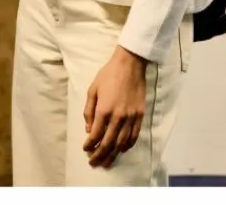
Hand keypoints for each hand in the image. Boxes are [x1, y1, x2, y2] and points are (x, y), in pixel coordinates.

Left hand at [82, 46, 147, 168]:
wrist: (130, 64)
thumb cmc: (108, 74)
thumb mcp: (92, 90)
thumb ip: (89, 111)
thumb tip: (89, 130)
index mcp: (104, 110)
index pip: (96, 135)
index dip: (89, 145)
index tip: (85, 149)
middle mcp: (118, 117)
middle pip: (108, 143)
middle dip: (99, 155)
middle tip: (93, 162)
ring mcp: (131, 117)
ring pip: (121, 143)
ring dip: (113, 155)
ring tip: (106, 162)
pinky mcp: (140, 115)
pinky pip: (134, 136)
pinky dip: (127, 146)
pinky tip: (121, 150)